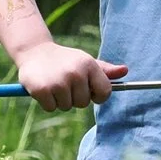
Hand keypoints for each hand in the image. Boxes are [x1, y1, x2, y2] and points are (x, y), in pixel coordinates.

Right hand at [13, 42, 127, 111]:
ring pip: (67, 107)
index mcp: (89, 64)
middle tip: (65, 82)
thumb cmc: (65, 59)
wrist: (34, 51)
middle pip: (83, 103)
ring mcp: (58, 82)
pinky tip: (44, 88)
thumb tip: (125, 71)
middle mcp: (75, 73)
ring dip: (60, 100)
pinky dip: (47, 102)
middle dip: (75, 97)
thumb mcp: (85, 61)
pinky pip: (51, 108)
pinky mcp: (42, 90)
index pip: (105, 92)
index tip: (88, 90)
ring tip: (54, 83)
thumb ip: (106, 70)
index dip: (97, 95)